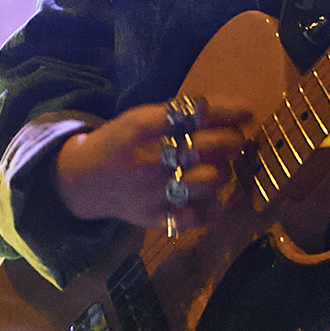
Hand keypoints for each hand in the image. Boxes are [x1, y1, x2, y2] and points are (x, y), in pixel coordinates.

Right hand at [54, 96, 250, 233]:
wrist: (83, 181)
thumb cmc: (119, 143)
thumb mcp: (137, 119)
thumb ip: (175, 115)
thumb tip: (228, 113)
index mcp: (138, 127)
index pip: (191, 114)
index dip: (225, 112)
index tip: (247, 111)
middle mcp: (145, 160)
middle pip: (204, 147)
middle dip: (232, 140)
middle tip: (237, 138)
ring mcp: (151, 193)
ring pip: (209, 179)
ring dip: (224, 169)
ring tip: (220, 165)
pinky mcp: (155, 219)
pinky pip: (199, 215)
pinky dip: (213, 204)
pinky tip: (210, 194)